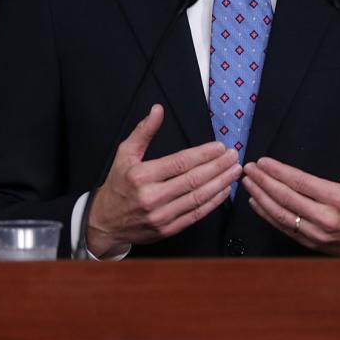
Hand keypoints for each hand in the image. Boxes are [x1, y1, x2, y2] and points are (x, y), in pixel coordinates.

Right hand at [86, 104, 241, 257]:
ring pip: (197, 198)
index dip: (203, 154)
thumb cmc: (117, 185)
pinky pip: (195, 215)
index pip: (179, 163)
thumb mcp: (124, 154)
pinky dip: (213, 203)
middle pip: (193, 180)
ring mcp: (161, 216)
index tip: (220, 147)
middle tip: (234, 156)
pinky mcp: (168, 230)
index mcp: (141, 176)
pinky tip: (224, 191)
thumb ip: (143, 132)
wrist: (105, 223)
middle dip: (218, 167)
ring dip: (220, 184)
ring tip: (234, 171)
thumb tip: (158, 109)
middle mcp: (152, 197)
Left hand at [242, 117, 339, 259]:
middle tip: (249, 169)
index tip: (263, 162)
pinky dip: (267, 215)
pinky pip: (283, 228)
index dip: (279, 172)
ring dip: (261, 198)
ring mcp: (316, 233)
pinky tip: (256, 202)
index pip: (301, 182)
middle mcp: (325, 217)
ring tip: (248, 183)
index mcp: (338, 198)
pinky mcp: (309, 243)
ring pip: (281, 215)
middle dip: (264, 182)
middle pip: (286, 198)